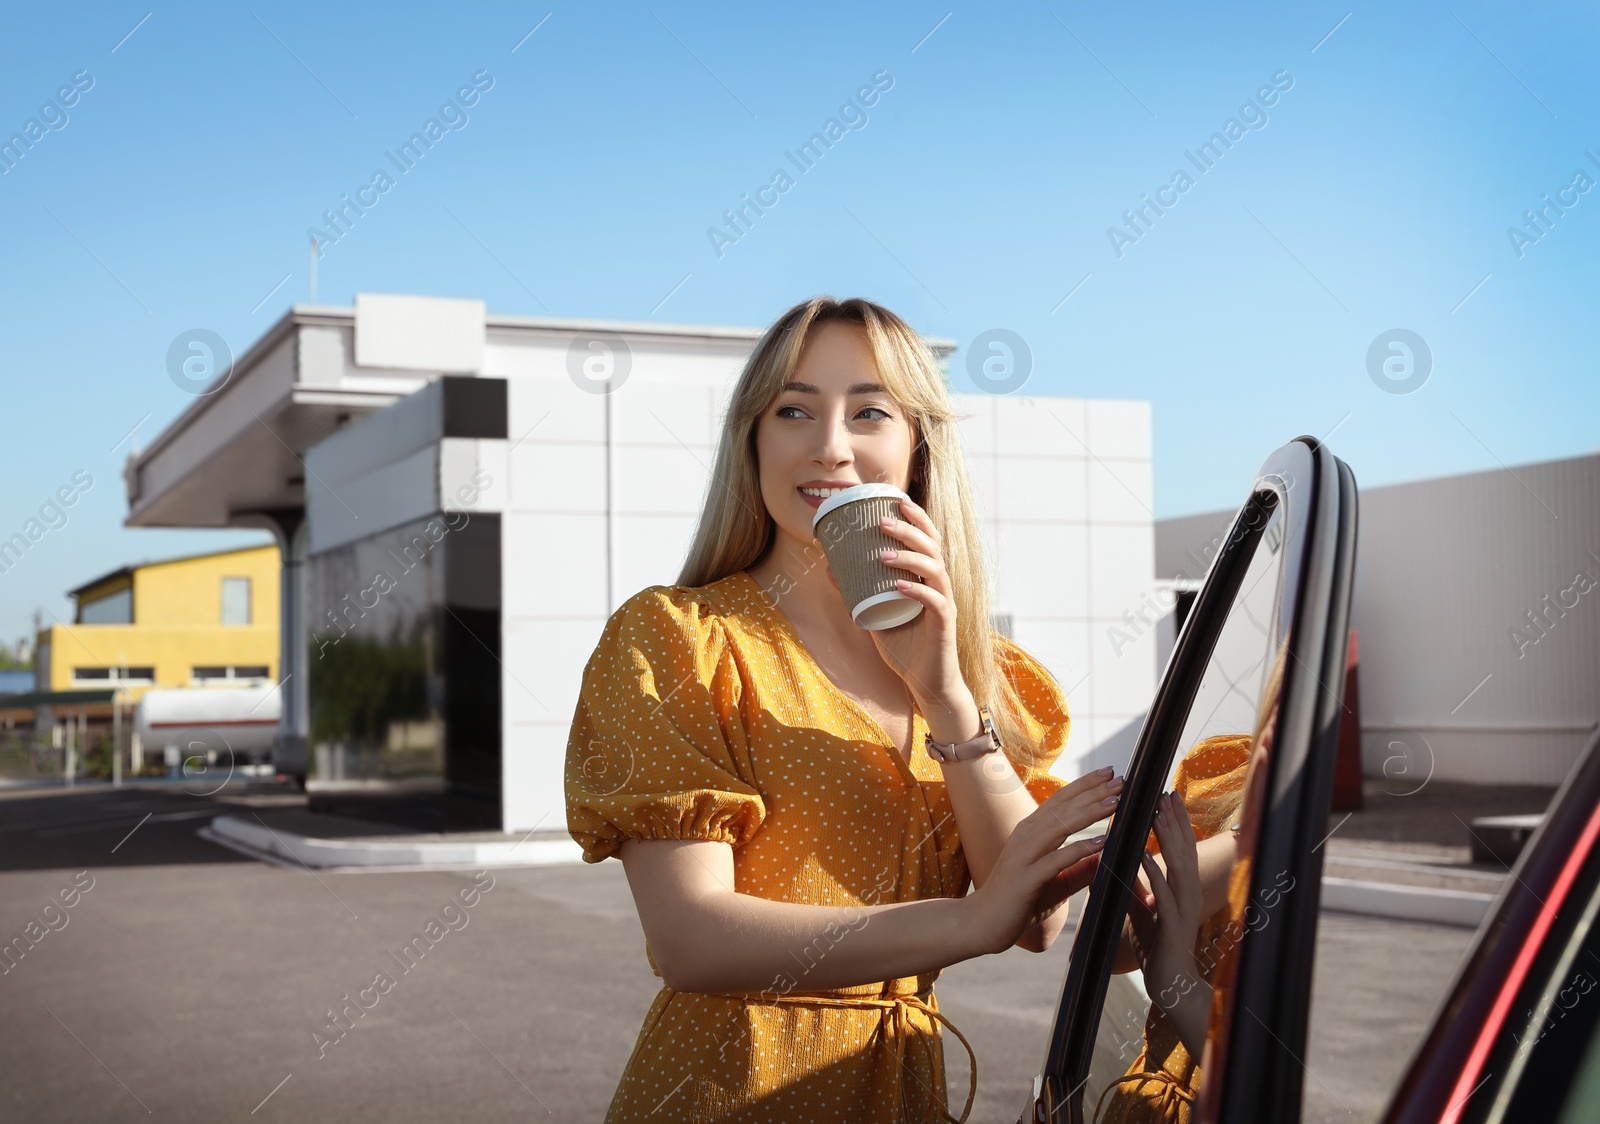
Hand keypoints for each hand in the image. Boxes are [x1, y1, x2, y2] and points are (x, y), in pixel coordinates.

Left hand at [818, 496, 968, 723]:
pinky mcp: (945, 625)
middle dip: (910, 530)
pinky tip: (899, 587)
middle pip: (933, 547)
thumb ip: (856, 591)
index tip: (897, 500)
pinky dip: (917, 592)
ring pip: (936, 570)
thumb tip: (827, 567)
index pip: (927, 540)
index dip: (916, 518)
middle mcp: (939, 585)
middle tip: (882, 521)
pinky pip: (935, 602)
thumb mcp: (874, 614)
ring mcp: (944, 603)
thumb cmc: (904, 647)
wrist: (926, 682)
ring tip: (883, 553)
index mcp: (926, 578)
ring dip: (911, 557)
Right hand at [966, 769, 1123, 954]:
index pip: (1060, 801)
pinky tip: (1101, 841)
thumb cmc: (1017, 901)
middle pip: (1063, 807)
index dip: (1084, 786)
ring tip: (1115, 802)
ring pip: (1060, 826)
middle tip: (1120, 779)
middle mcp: (1025, 836)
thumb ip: (1077, 869)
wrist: (982, 922)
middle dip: (1093, 792)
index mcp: (1030, 832)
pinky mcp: (1026, 878)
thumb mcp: (1054, 881)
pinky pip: (1056, 859)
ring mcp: (1024, 856)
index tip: (1109, 774)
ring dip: (1089, 812)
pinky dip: (1079, 849)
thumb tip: (1104, 857)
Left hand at [1139, 792, 1209, 1054]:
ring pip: (1177, 865)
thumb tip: (1119, 862)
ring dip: (1167, 838)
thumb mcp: (1142, 908)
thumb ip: (1135, 885)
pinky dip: (1153, 873)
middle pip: (1183, 849)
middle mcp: (1186, 892)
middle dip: (1174, 820)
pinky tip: (1144, 855)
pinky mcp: (1172, 924)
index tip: (1165, 795)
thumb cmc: (1156, 944)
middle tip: (1165, 792)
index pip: (1180, 847)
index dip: (1174, 820)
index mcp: (1180, 887)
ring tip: (1156, 813)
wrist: (1168, 982)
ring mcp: (1182, 907)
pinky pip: (1162, 893)